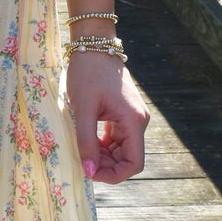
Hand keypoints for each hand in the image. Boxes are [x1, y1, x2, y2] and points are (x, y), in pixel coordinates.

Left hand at [64, 52, 149, 184]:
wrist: (93, 45)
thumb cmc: (87, 74)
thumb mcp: (83, 110)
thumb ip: (87, 142)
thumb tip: (89, 171)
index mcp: (134, 122)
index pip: (134, 164)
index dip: (114, 175)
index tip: (91, 173)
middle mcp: (139, 121)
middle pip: (128, 159)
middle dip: (106, 166)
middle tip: (82, 161)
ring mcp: (133, 117)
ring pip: (122, 150)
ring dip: (103, 156)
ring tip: (82, 150)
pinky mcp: (124, 113)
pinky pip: (118, 138)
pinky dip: (103, 145)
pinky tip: (87, 142)